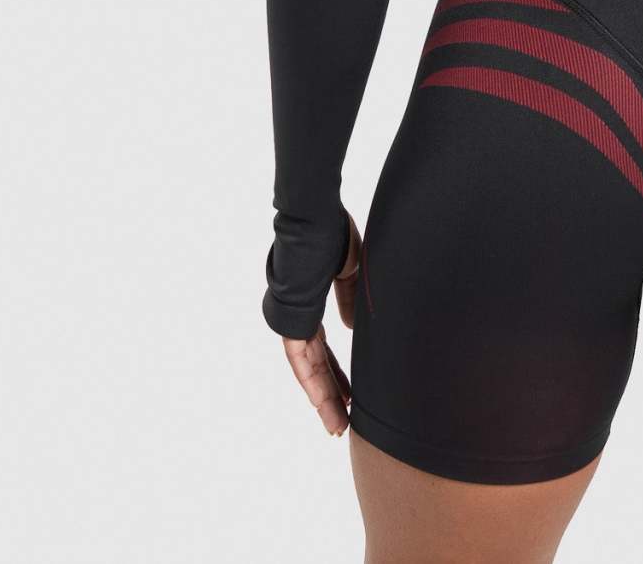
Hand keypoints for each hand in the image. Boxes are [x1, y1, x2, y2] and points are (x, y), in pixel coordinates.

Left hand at [282, 211, 360, 435]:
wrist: (314, 217)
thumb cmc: (332, 233)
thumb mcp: (350, 270)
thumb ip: (348, 300)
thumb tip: (349, 328)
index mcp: (311, 302)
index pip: (323, 346)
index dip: (337, 371)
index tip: (352, 393)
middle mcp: (298, 315)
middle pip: (315, 364)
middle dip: (331, 393)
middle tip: (344, 421)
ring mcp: (292, 318)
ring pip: (307, 368)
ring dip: (323, 397)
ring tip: (336, 425)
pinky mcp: (290, 318)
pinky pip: (300, 358)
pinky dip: (312, 381)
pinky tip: (323, 402)